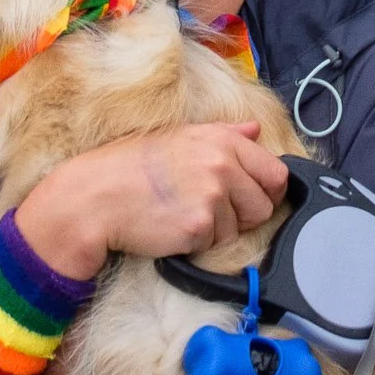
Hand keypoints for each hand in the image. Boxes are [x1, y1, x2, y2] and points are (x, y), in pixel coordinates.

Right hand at [14, 121, 286, 282]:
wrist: (98, 196)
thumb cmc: (135, 165)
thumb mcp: (182, 136)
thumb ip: (226, 133)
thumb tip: (255, 130)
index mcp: (223, 140)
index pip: (276, 173)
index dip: (267, 192)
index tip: (250, 199)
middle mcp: (223, 164)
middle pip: (264, 206)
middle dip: (242, 216)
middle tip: (209, 210)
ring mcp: (212, 196)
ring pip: (239, 230)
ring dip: (216, 230)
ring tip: (183, 214)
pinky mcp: (199, 227)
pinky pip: (214, 245)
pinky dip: (197, 244)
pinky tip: (173, 227)